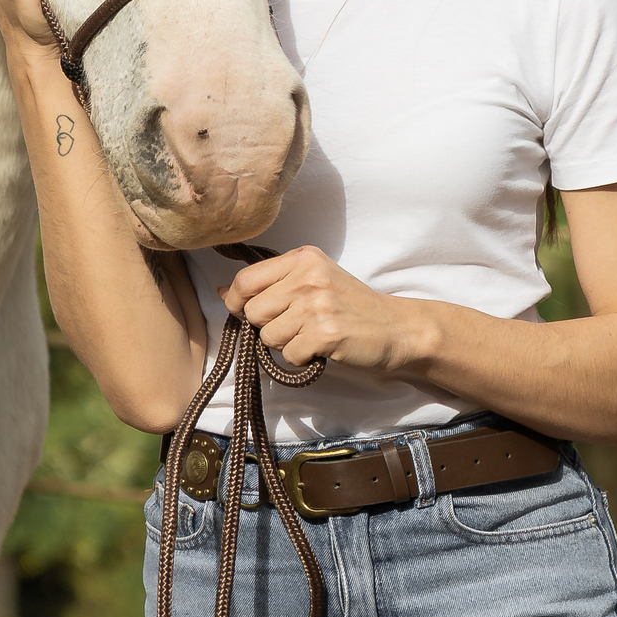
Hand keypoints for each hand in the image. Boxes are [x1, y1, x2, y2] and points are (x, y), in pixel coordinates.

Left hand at [218, 246, 425, 374]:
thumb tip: (221, 291)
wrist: (395, 328)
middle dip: (267, 327)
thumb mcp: (313, 281)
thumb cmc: (350, 306)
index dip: (237, 301)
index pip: (246, 280)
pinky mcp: (326, 333)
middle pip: (253, 311)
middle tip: (295, 326)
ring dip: (286, 344)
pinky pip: (289, 355)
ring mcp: (317, 304)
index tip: (246, 312)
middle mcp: (308, 276)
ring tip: (312, 335)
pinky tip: (322, 348)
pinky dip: (302, 359)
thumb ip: (270, 283)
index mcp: (302, 257)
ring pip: (269, 336)